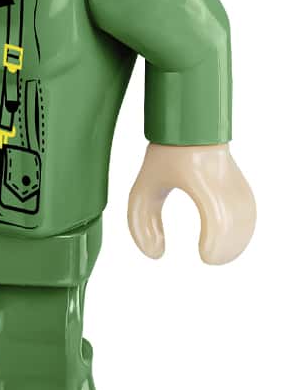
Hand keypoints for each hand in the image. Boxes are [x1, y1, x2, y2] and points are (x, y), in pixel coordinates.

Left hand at [127, 143, 255, 264]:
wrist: (190, 130)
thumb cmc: (164, 158)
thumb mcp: (143, 187)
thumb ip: (141, 223)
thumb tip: (156, 255)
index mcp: (195, 172)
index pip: (218, 214)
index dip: (216, 240)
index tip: (204, 256)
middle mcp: (221, 175)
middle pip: (237, 220)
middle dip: (227, 248)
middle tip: (210, 260)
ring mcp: (234, 178)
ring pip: (247, 217)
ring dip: (236, 242)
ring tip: (216, 256)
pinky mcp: (241, 183)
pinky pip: (249, 212)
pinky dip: (242, 232)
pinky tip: (228, 245)